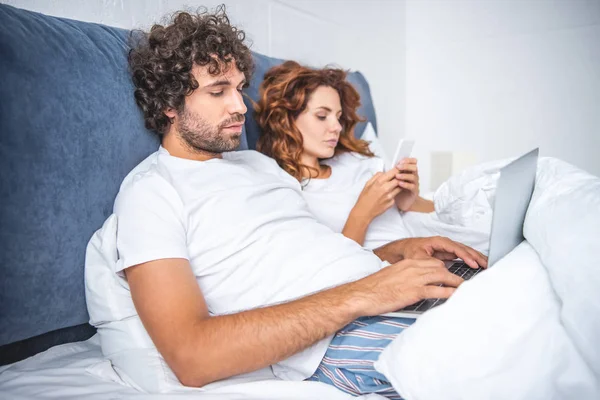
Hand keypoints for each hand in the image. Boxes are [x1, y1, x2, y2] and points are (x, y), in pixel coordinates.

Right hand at [350, 258, 464, 315]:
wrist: (361, 294)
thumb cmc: (373, 289)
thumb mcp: (391, 277)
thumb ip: (404, 278)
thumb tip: (412, 285)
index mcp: (407, 263)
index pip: (432, 262)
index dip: (444, 270)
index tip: (451, 277)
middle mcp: (412, 267)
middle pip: (440, 267)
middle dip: (454, 275)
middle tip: (465, 283)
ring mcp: (414, 279)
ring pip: (442, 276)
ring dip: (456, 283)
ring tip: (467, 290)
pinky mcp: (413, 291)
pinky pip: (437, 291)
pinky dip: (449, 293)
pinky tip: (456, 296)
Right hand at [352, 169, 401, 220]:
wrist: (364, 211)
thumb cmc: (364, 198)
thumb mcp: (367, 184)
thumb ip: (376, 176)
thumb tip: (383, 172)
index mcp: (379, 182)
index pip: (393, 172)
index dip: (398, 169)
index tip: (400, 168)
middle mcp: (386, 188)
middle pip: (399, 179)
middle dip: (401, 176)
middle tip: (401, 175)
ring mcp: (389, 196)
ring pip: (400, 187)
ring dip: (399, 185)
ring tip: (394, 185)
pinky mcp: (391, 202)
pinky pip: (396, 195)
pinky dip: (394, 193)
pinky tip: (389, 194)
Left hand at [394, 158, 419, 210]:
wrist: (404, 203)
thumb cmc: (398, 191)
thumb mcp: (394, 181)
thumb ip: (392, 174)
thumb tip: (384, 168)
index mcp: (409, 172)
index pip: (412, 162)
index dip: (407, 160)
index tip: (400, 161)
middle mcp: (413, 177)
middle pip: (414, 168)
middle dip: (406, 166)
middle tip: (398, 167)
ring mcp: (414, 184)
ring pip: (413, 177)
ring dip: (405, 175)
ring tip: (397, 176)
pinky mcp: (414, 192)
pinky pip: (412, 187)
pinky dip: (406, 184)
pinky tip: (400, 184)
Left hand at [401, 236, 487, 268]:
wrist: (403, 249)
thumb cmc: (410, 251)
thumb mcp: (417, 258)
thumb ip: (430, 262)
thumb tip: (442, 267)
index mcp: (438, 241)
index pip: (455, 248)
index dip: (465, 256)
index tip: (473, 263)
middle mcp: (445, 243)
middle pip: (464, 248)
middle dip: (476, 255)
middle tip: (487, 264)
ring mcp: (447, 248)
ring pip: (465, 251)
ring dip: (476, 257)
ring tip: (486, 264)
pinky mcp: (448, 253)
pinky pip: (461, 256)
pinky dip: (470, 260)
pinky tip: (477, 264)